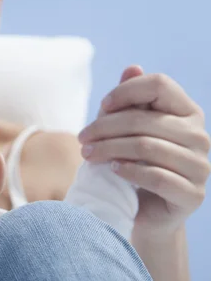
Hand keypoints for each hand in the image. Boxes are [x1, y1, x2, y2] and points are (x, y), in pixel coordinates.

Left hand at [78, 66, 210, 237]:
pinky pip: (157, 177)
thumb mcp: (127, 131)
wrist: (145, 213)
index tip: (101, 107)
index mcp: (187, 112)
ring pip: (148, 147)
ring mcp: (199, 166)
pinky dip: (129, 171)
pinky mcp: (192, 194)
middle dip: (105, 127)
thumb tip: (132, 67)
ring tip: (87, 154)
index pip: (159, 84)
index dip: (125, 92)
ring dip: (109, 149)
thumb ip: (130, 101)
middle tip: (81, 138)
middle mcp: (199, 136)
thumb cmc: (134, 164)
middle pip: (145, 119)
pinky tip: (112, 170)